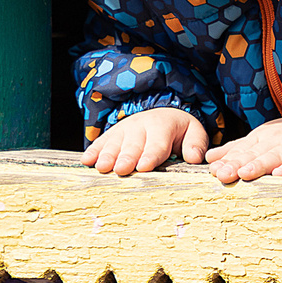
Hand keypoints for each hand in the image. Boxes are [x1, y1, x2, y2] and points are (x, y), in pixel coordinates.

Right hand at [83, 106, 207, 175]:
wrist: (161, 113)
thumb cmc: (179, 131)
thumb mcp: (193, 132)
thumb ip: (195, 144)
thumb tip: (195, 157)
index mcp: (163, 126)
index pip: (158, 143)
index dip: (151, 155)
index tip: (144, 166)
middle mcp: (141, 126)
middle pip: (133, 145)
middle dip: (127, 157)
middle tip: (121, 169)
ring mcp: (123, 130)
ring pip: (115, 144)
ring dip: (108, 155)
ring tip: (103, 167)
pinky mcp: (111, 135)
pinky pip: (100, 142)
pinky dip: (93, 151)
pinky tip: (86, 161)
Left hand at [204, 109, 281, 183]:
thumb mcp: (267, 138)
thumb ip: (239, 149)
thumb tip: (209, 159)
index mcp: (263, 137)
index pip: (242, 150)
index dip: (227, 160)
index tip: (211, 171)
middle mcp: (278, 139)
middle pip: (255, 153)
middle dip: (238, 163)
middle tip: (221, 175)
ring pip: (276, 156)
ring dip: (261, 164)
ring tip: (245, 174)